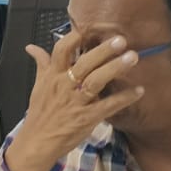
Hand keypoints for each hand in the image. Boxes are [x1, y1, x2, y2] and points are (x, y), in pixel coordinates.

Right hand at [5, 28, 144, 170]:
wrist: (37, 141)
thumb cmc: (40, 112)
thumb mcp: (38, 86)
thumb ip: (41, 65)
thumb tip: (32, 47)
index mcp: (52, 76)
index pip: (60, 52)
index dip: (74, 39)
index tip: (89, 30)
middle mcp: (64, 85)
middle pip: (84, 63)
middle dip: (103, 51)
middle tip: (120, 40)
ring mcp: (76, 101)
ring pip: (96, 81)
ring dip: (115, 68)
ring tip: (132, 57)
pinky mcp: (87, 117)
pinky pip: (108, 105)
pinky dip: (124, 98)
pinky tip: (138, 91)